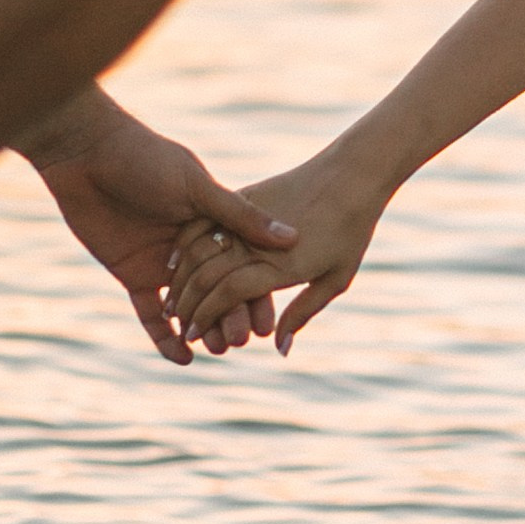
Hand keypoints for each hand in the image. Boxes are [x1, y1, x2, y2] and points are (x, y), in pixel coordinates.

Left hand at [27, 92, 298, 363]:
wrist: (87, 153)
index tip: (268, 323)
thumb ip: (240, 216)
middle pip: (218, 291)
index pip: (243, 267)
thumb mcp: (197, 186)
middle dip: (231, 316)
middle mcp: (192, 248)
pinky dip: (164, 337)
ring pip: (189, 306)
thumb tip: (292, 238)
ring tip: (218, 348)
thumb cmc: (146, 159)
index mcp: (214, 224)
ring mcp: (163, 264)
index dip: (256, 295)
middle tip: (242, 341)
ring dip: (203, 328)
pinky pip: (151, 314)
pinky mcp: (132, 275)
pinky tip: (182, 357)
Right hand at [169, 150, 385, 355]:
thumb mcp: (336, 278)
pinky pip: (205, 223)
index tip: (191, 335)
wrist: (352, 173)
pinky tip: (174, 263)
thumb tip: (279, 350)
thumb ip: (303, 312)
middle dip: (187, 305)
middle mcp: (260, 241)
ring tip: (171, 301)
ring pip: (199, 250)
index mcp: (282, 264)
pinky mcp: (245, 197)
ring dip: (181, 279)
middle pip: (208, 275)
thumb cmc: (352, 230)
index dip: (206, 316)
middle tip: (178, 324)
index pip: (229, 293)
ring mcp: (249, 217)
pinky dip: (184, 245)